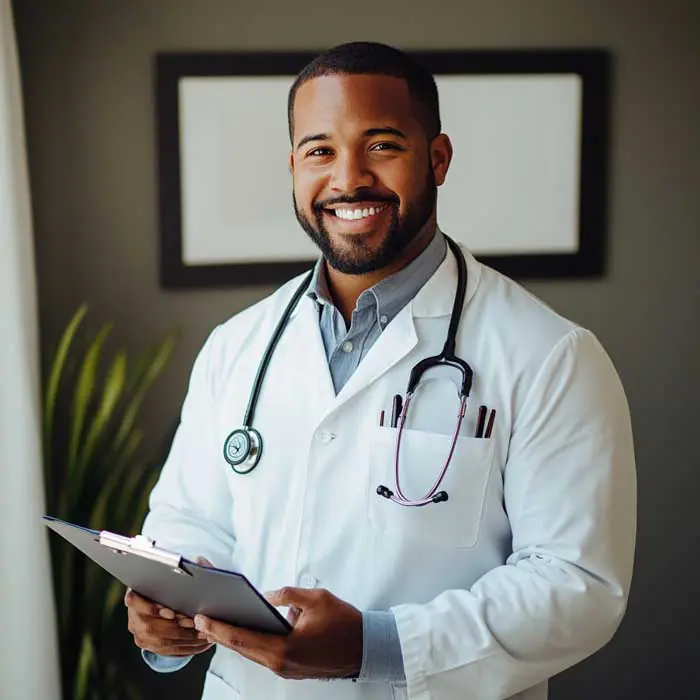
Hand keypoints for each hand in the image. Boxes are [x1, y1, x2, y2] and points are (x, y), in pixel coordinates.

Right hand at [125, 556, 213, 656]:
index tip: (171, 612)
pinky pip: (166, 651)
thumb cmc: (169, 585)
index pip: (133, 600)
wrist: (161, 602)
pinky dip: (186, 648)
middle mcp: (133, 617)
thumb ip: (186, 569)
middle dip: (175, 627)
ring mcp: (139, 634)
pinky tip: (201, 643)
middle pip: (150, 627)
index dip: (150, 608)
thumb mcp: (173, 575)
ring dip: (184, 639)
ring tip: (203, 634)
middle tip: (195, 625)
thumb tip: (200, 561)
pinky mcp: (148, 645)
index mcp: (134, 594)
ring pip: (160, 642)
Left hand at [194, 587, 362, 679]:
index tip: (201, 618)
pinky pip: (263, 655)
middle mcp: (281, 664)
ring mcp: (285, 669)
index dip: (218, 628)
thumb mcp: (316, 599)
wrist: (366, 648)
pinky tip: (243, 631)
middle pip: (242, 649)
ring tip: (215, 623)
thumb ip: (288, 595)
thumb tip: (268, 596)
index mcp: (284, 649)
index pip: (242, 638)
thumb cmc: (344, 624)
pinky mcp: (291, 668)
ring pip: (251, 653)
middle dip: (219, 633)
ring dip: (233, 639)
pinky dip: (250, 643)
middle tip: (200, 619)